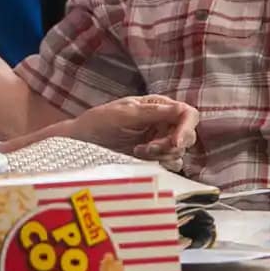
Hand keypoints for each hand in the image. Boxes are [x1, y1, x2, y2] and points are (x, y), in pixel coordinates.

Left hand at [66, 95, 198, 164]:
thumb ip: (153, 112)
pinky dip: (160, 164)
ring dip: (162, 155)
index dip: (186, 128)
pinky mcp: (154, 157)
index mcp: (158, 106)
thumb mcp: (124, 114)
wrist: (81, 142)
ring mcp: (159, 140)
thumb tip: (181, 110)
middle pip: (188, 135)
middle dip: (170, 144)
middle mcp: (163, 122)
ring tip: (139, 151)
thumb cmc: (99, 121)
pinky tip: (141, 158)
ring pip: (180, 152)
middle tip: (149, 147)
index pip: (188, 114)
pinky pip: (171, 164)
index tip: (175, 142)